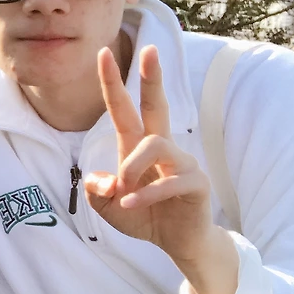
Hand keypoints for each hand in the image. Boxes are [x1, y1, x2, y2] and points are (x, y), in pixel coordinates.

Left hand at [84, 45, 238, 293]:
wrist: (177, 243)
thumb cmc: (145, 218)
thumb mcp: (109, 207)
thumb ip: (98, 192)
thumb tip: (97, 180)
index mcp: (137, 148)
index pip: (124, 110)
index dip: (113, 84)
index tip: (103, 54)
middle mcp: (162, 149)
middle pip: (157, 106)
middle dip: (152, 78)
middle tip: (149, 50)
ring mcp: (182, 163)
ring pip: (155, 145)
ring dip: (131, 169)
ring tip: (124, 193)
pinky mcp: (196, 183)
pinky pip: (170, 180)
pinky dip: (146, 194)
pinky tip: (132, 205)